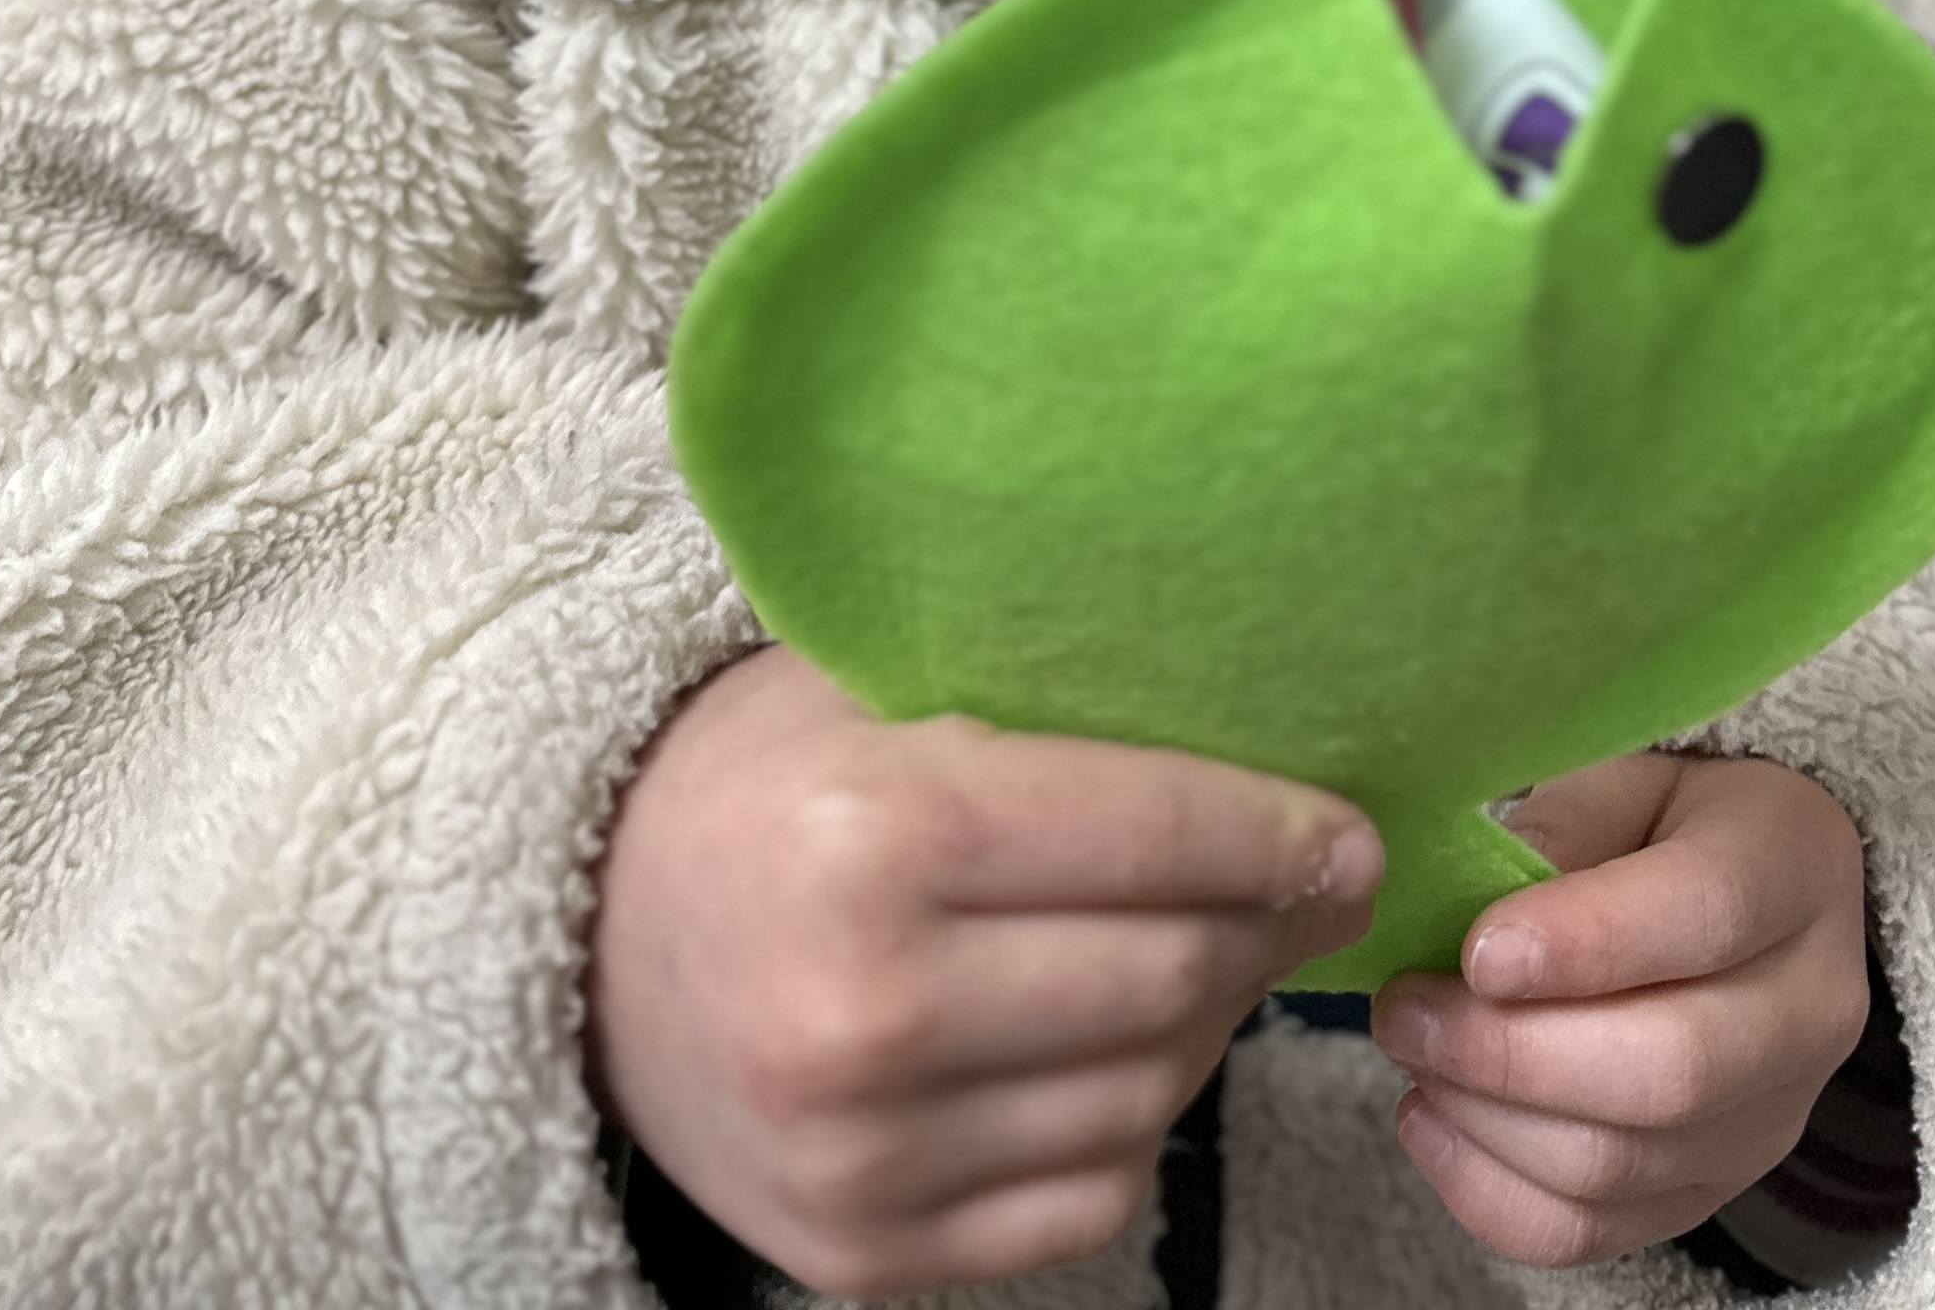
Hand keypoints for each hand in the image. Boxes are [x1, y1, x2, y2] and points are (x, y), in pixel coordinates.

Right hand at [583, 648, 1382, 1298]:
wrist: (586, 941)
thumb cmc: (760, 782)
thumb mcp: (879, 682)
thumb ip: (1054, 694)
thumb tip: (1273, 721)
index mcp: (874, 835)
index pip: (1155, 835)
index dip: (1282, 832)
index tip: (1348, 831)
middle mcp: (865, 1011)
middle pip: (1171, 976)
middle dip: (1268, 925)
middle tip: (1308, 883)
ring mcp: (861, 1154)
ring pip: (1149, 1098)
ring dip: (1212, 1024)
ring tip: (1210, 952)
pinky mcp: (864, 1252)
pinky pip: (1087, 1196)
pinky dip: (1135, 1121)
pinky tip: (1121, 1047)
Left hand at [1372, 752, 1868, 1268]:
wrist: (1745, 896)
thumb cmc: (1666, 820)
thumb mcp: (1623, 776)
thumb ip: (1561, 832)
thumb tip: (1470, 916)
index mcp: (1796, 865)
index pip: (1706, 915)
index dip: (1586, 942)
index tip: (1477, 950)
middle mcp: (1809, 1006)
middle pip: (1668, 1071)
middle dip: (1510, 1052)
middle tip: (1407, 1009)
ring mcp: (1772, 1117)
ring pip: (1622, 1164)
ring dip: (1487, 1122)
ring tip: (1414, 1055)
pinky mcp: (1715, 1189)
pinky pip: (1596, 1231)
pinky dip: (1492, 1194)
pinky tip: (1435, 1123)